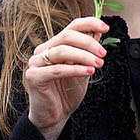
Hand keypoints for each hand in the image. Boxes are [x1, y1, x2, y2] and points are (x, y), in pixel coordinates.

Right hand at [25, 17, 107, 139]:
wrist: (55, 116)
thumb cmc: (66, 93)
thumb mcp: (82, 69)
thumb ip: (87, 52)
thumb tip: (98, 33)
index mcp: (53, 46)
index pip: (70, 28)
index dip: (88, 24)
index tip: (106, 28)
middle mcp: (42, 51)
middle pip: (66, 36)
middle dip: (88, 43)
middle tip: (103, 54)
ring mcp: (35, 63)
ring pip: (62, 51)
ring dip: (84, 56)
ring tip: (98, 64)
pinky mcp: (34, 77)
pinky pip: (57, 69)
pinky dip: (75, 69)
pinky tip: (89, 72)